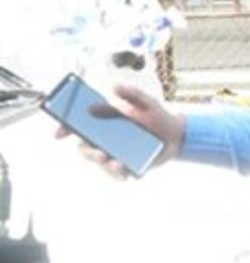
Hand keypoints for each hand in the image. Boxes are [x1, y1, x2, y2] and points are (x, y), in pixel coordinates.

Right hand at [55, 83, 184, 178]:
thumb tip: (113, 87)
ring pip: (101, 164)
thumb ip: (131, 93)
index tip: (59, 133)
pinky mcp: (127, 167)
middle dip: (87, 152)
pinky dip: (119, 174)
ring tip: (115, 162)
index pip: (77, 126)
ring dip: (104, 165)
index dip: (64, 128)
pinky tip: (125, 170)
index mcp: (103, 122)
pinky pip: (119, 175)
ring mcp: (114, 155)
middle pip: (85, 148)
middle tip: (98, 152)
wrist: (176, 134)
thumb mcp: (145, 101)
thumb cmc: (156, 116)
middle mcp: (105, 140)